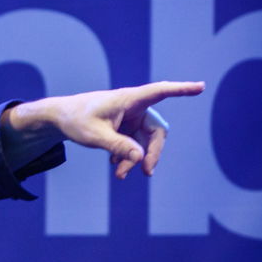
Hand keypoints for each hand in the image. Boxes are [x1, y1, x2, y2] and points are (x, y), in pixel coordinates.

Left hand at [7, 80, 204, 178]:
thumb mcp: (94, 136)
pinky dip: (128, 156)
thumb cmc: (76, 120)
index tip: (201, 87)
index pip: (160, 91)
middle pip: (156, 130)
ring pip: (145, 142)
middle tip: (146, 172)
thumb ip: (117, 146)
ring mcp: (131, 118)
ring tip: (119, 174)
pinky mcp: (126, 127)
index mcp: (129, 99)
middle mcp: (134, 106)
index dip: (181, 90)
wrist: (60, 119)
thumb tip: (140, 158)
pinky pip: (136, 144)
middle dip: (152, 152)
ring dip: (136, 159)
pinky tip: (115, 164)